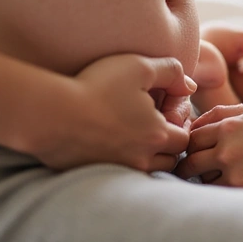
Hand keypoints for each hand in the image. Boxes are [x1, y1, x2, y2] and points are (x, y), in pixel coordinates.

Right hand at [32, 54, 194, 172]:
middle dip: (168, 143)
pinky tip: (113, 143)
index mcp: (158, 135)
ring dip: (149, 155)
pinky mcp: (98, 175)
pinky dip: (125, 162)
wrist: (53, 113)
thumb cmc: (97, 86)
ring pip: (148, 170)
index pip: (185, 138)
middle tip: (152, 122)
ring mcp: (120, 170)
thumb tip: (189, 87)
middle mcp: (143, 158)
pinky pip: (123, 174)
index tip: (163, 106)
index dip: (179, 122)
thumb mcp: (139, 67)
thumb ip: (172, 72)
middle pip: (170, 159)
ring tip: (135, 134)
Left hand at [174, 104, 242, 191]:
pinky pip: (222, 196)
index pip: (192, 138)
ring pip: (204, 182)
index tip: (201, 150)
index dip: (194, 145)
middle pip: (190, 162)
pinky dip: (224, 193)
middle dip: (192, 166)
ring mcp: (237, 174)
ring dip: (209, 181)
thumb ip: (222, 114)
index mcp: (229, 126)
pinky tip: (238, 186)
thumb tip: (194, 125)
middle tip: (202, 169)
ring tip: (225, 177)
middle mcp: (228, 149)